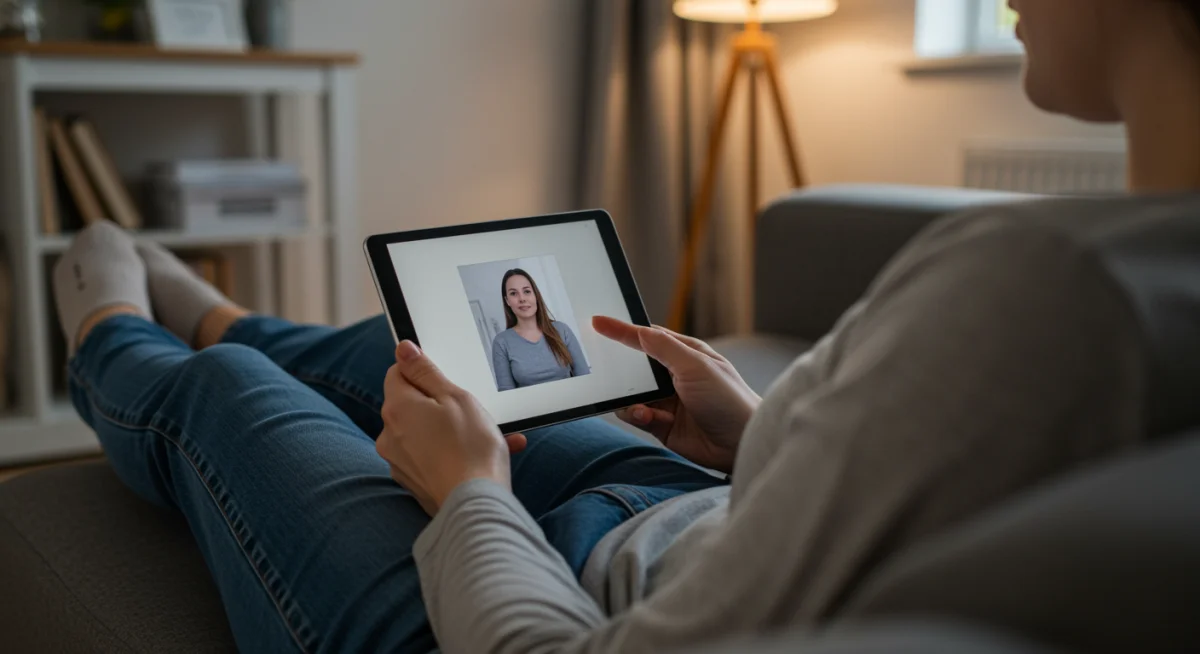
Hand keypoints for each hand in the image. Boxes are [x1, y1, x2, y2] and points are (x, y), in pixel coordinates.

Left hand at [376, 341, 527, 514]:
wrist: (474, 506)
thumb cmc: (470, 448)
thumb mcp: (454, 397)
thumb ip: (425, 371)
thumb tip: (403, 349)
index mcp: (397, 407)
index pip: (397, 372)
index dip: (423, 372)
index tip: (448, 380)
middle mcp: (389, 435)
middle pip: (411, 405)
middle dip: (442, 404)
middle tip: (476, 411)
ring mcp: (399, 462)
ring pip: (426, 433)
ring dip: (454, 431)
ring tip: (493, 437)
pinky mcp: (413, 482)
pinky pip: (432, 457)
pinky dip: (453, 453)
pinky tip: (484, 457)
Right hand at [593, 317, 759, 472]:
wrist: (740, 444)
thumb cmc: (728, 399)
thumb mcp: (695, 365)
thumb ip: (664, 348)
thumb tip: (639, 330)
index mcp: (685, 354)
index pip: (648, 338)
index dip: (623, 331)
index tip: (598, 322)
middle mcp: (675, 376)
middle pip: (635, 368)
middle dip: (621, 372)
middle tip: (608, 373)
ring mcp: (668, 401)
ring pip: (631, 395)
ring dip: (632, 400)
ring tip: (643, 408)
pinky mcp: (663, 425)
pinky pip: (637, 416)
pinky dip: (638, 416)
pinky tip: (650, 418)